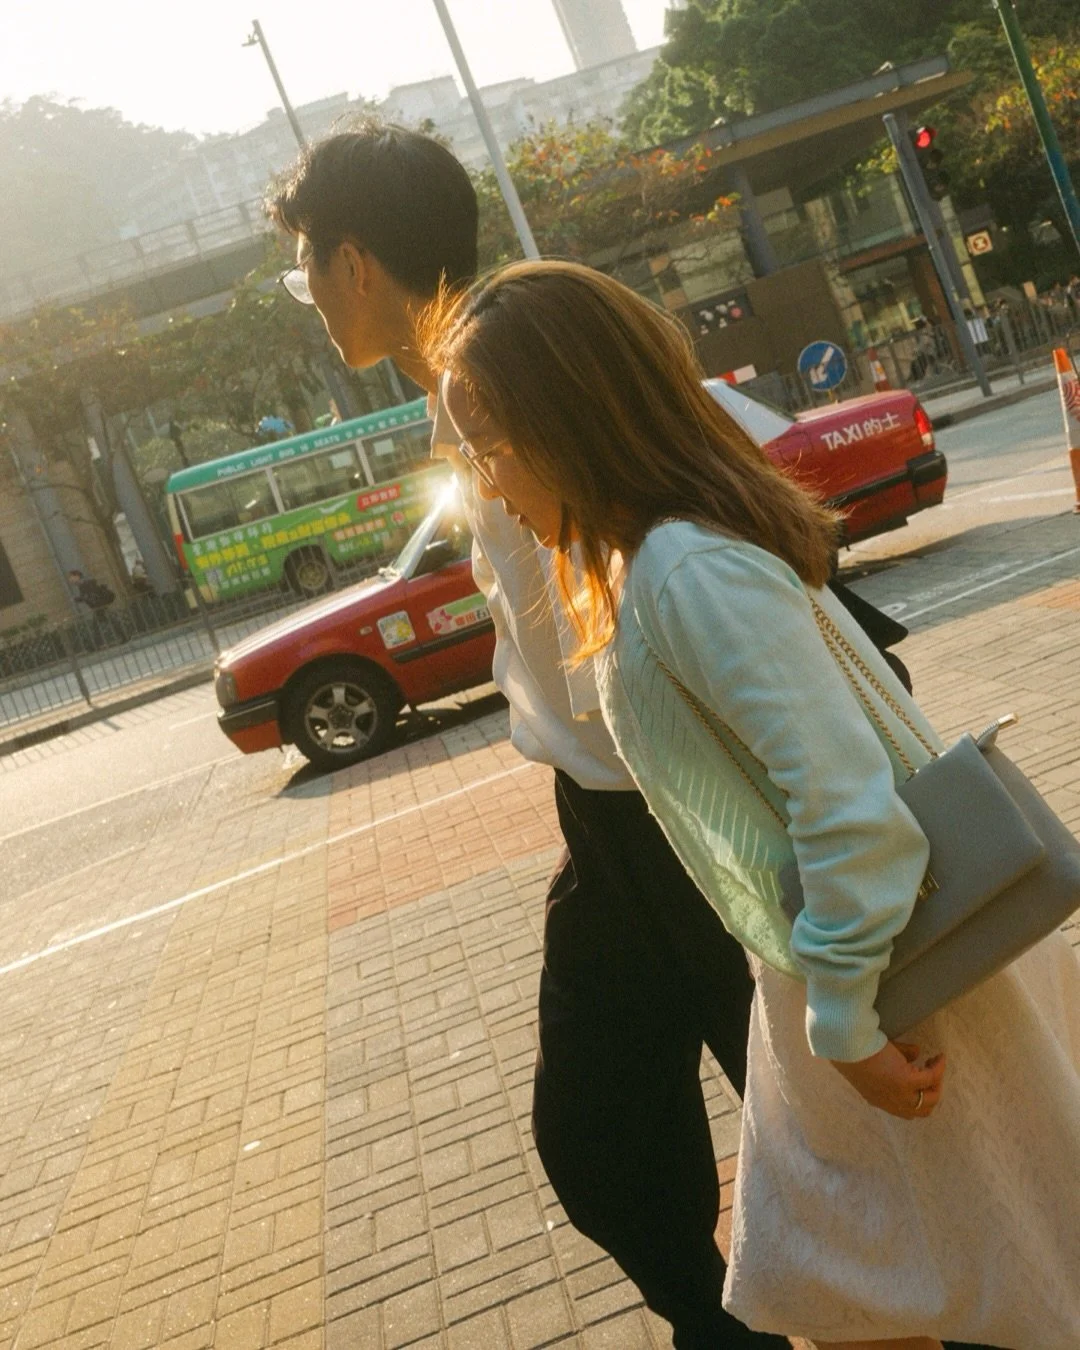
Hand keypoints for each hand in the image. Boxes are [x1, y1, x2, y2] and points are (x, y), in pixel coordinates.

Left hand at [830, 1040, 945, 1118]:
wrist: (846, 1045)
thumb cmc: (855, 1050)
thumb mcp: (875, 1062)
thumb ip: (898, 1058)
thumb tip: (917, 1052)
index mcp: (880, 1101)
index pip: (906, 1111)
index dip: (918, 1096)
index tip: (921, 1077)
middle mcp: (892, 1103)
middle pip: (923, 1110)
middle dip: (931, 1092)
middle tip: (931, 1071)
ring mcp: (900, 1095)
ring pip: (930, 1099)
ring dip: (937, 1082)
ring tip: (935, 1063)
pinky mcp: (907, 1081)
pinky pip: (931, 1077)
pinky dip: (938, 1067)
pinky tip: (939, 1057)